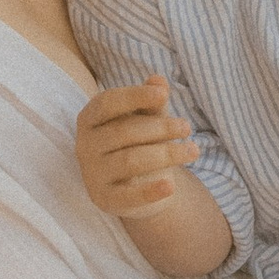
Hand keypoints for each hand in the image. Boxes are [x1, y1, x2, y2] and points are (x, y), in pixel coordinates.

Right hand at [76, 77, 197, 222]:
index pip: (108, 102)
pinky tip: (170, 186)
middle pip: (124, 132)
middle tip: (187, 127)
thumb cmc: (139, 142)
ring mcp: (92, 174)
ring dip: (166, 154)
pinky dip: (150, 191)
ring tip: (193, 150)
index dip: (135, 96)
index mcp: (90, 119)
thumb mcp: (146, 120)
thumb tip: (158, 79)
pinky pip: (128, 196)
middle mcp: (85, 146)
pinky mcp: (104, 199)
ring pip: (130, 161)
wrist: (138, 186)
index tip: (164, 94)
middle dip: (160, 128)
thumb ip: (151, 103)